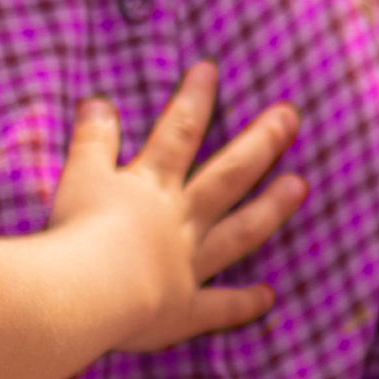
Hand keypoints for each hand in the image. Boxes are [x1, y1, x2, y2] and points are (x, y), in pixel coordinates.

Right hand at [47, 65, 304, 354]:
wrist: (85, 291)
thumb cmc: (77, 230)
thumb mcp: (80, 175)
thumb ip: (92, 140)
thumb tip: (98, 102)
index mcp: (151, 186)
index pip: (177, 132)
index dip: (194, 99)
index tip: (211, 69)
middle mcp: (179, 220)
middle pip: (227, 175)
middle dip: (260, 143)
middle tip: (291, 116)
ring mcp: (187, 264)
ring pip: (238, 232)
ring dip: (270, 208)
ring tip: (301, 185)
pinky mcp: (183, 309)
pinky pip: (219, 306)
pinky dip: (243, 303)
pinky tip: (268, 296)